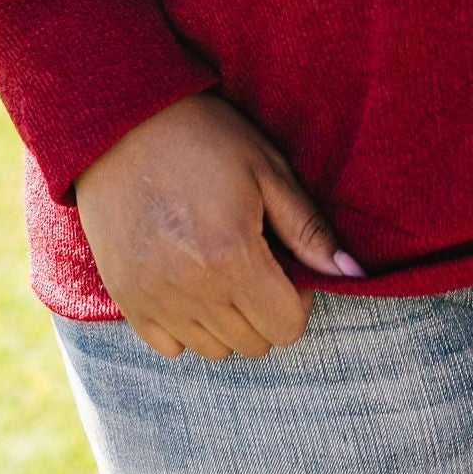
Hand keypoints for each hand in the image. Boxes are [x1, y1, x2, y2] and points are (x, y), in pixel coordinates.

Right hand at [74, 92, 365, 361]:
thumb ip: (309, 229)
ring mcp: (155, 299)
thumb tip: (352, 272)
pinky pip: (170, 346)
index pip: (287, 327)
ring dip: (229, 321)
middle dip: (266, 308)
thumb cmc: (203, 138)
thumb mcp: (266, 169)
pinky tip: (187, 281)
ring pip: (215, 350)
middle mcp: (192, 290)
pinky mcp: (126, 299)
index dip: (299, 298)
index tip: (286, 263)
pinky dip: (186, 325)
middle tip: (256, 262)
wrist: (120, 123)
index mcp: (232, 257)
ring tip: (220, 270)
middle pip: (254, 344)